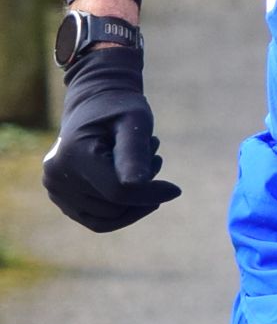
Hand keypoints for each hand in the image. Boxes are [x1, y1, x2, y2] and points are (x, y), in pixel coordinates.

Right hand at [43, 42, 181, 231]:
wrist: (95, 102)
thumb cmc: (119, 108)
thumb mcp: (134, 122)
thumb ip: (134, 153)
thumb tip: (137, 185)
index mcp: (72, 155)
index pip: (118, 192)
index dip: (150, 194)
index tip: (175, 189)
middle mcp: (56, 176)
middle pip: (114, 207)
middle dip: (142, 190)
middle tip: (153, 155)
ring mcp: (54, 189)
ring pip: (107, 218)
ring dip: (133, 199)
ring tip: (142, 163)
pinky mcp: (61, 198)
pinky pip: (98, 221)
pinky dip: (121, 209)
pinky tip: (133, 182)